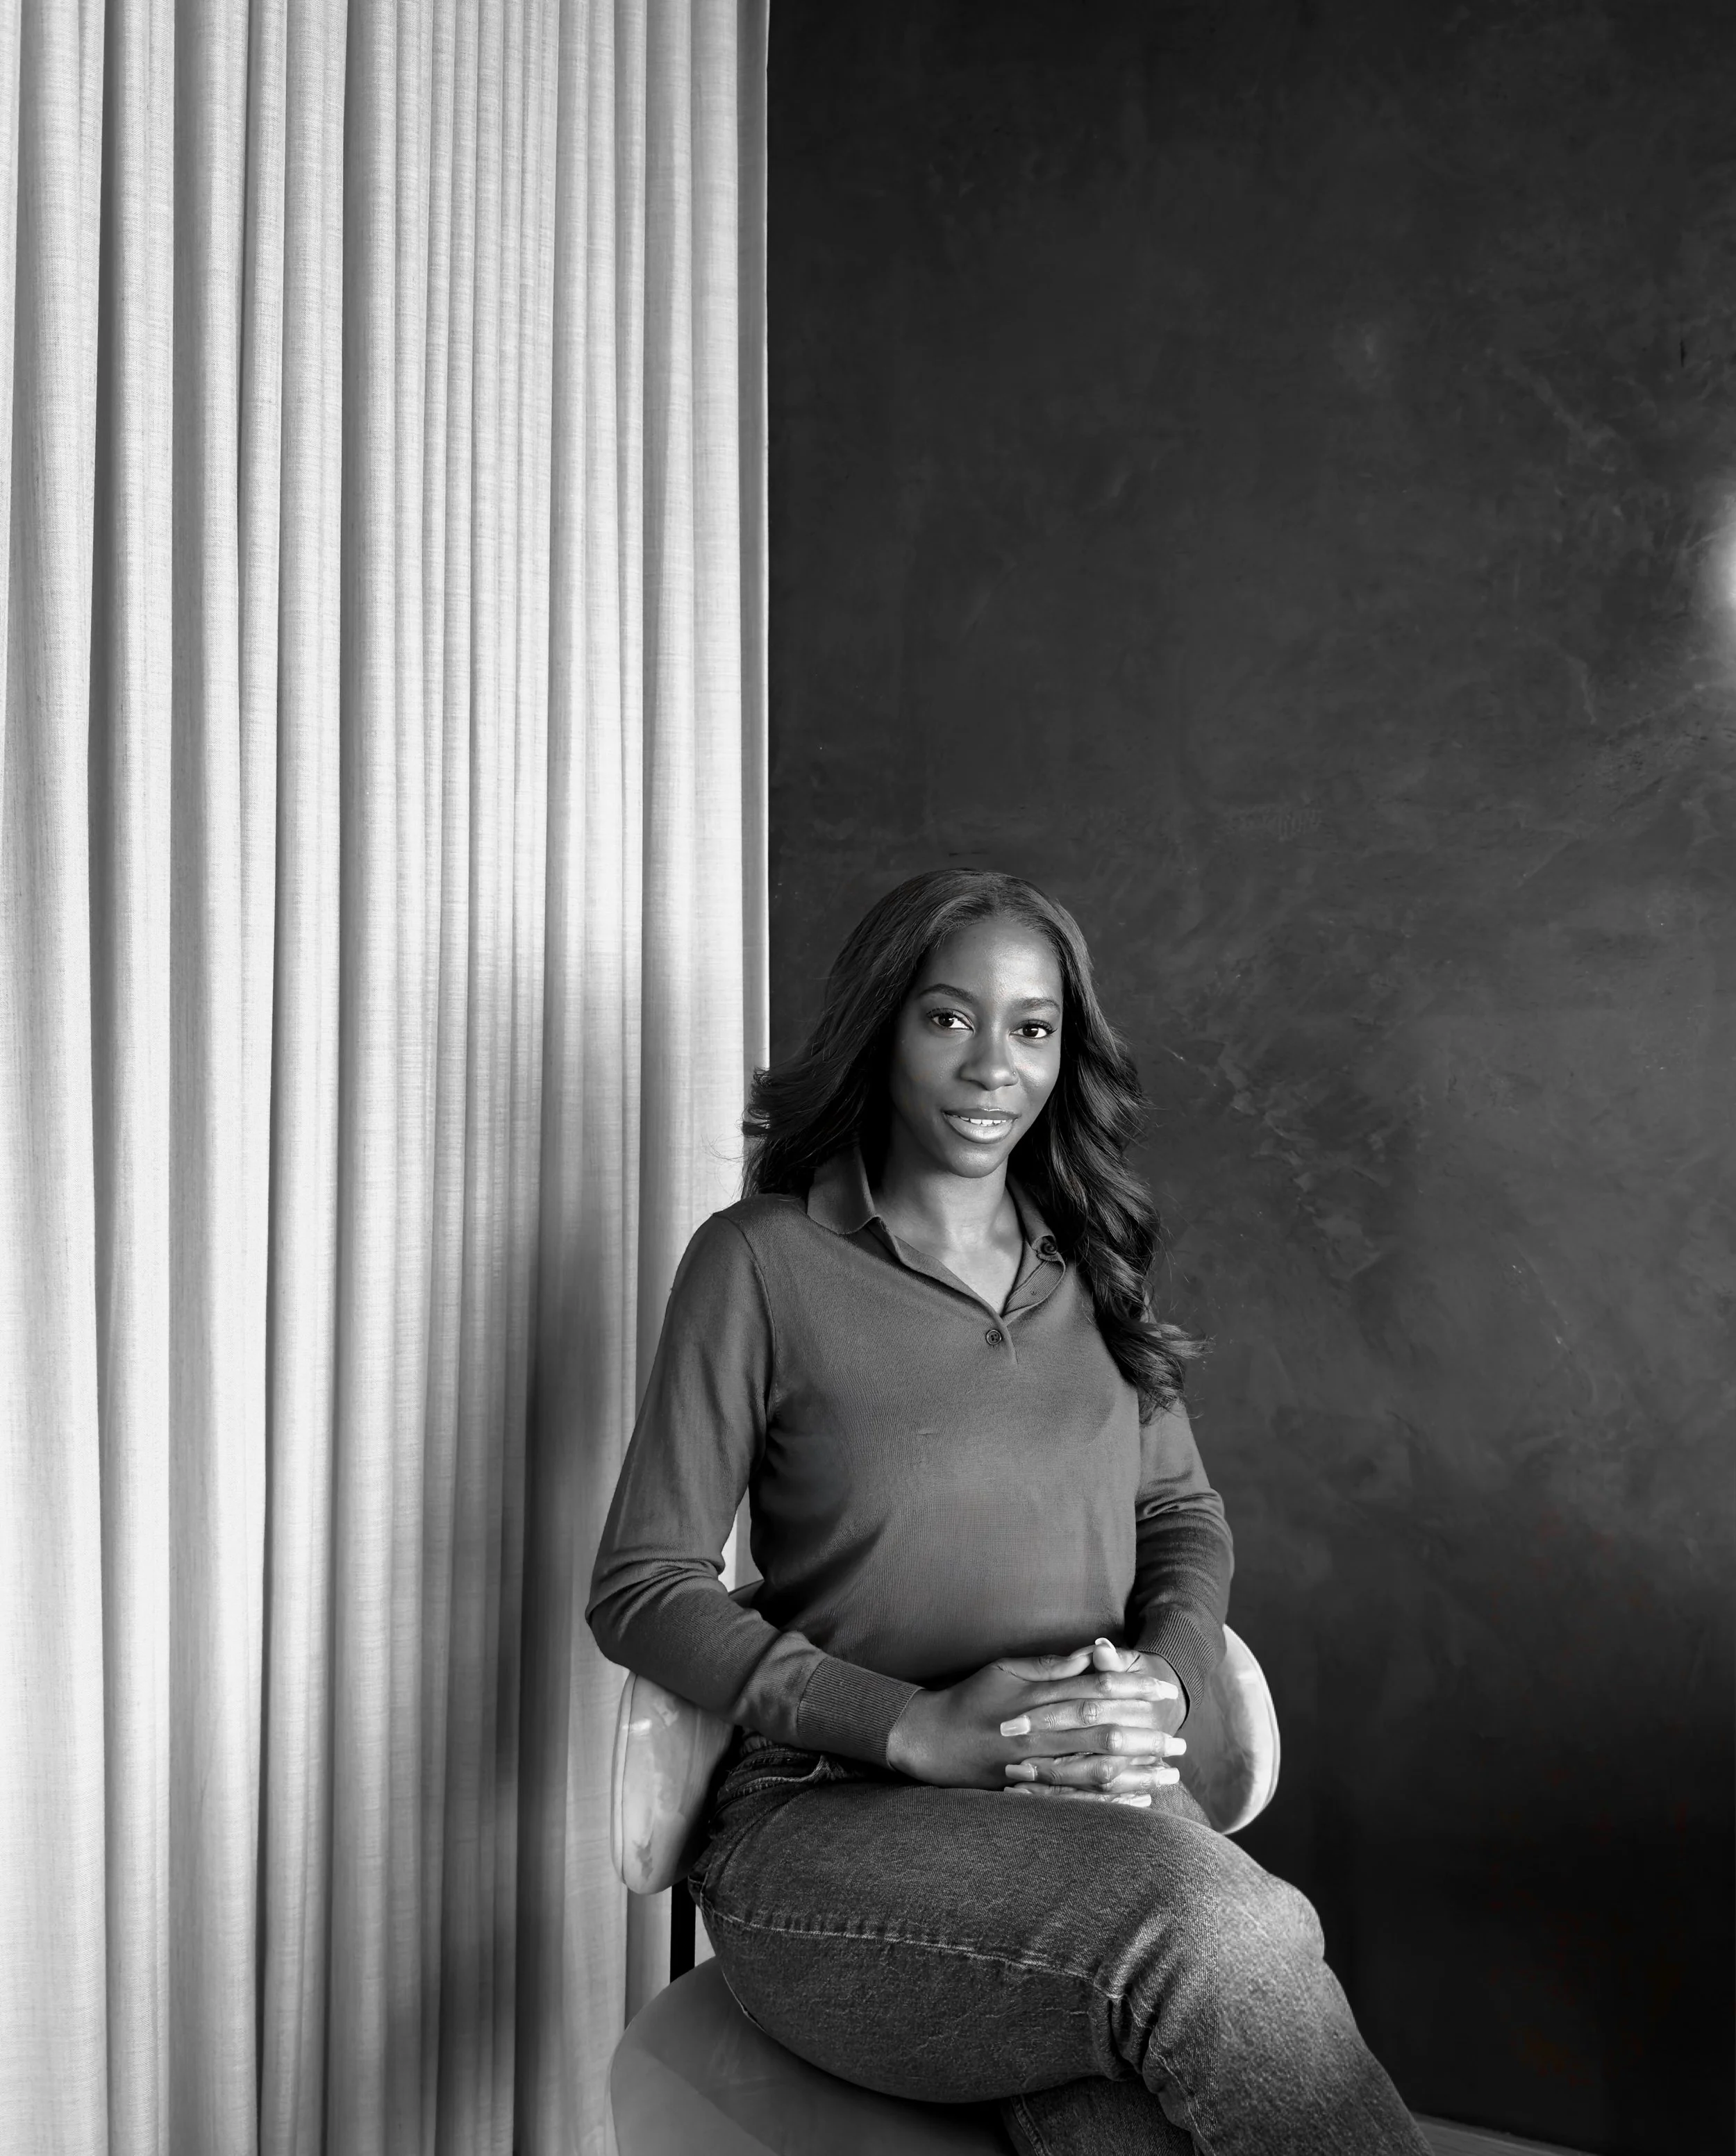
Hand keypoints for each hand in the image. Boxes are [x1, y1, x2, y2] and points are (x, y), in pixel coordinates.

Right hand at [885, 1640, 1184, 1794]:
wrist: (929, 1738)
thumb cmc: (971, 1697)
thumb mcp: (1007, 1668)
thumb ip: (1052, 1665)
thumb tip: (1092, 1653)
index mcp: (1038, 1696)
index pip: (1097, 1690)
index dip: (1134, 1690)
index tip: (1164, 1692)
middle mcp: (1040, 1730)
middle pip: (1105, 1732)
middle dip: (1146, 1737)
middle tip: (1180, 1743)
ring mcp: (1034, 1764)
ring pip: (1095, 1769)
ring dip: (1136, 1772)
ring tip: (1168, 1775)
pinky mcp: (1028, 1789)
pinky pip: (1076, 1797)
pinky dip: (1108, 1799)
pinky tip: (1135, 1800)